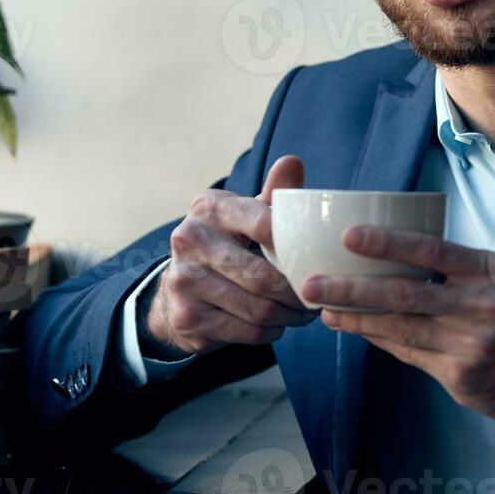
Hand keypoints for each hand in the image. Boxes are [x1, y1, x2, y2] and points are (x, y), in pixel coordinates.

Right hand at [141, 155, 317, 357]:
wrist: (177, 288)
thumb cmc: (228, 243)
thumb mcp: (246, 214)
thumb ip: (274, 193)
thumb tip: (293, 162)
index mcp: (209, 207)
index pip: (262, 224)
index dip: (295, 244)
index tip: (317, 257)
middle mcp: (190, 240)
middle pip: (263, 277)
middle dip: (298, 292)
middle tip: (317, 295)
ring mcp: (184, 281)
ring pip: (258, 309)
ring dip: (288, 315)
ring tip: (304, 312)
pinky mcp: (187, 318)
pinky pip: (246, 332)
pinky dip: (270, 331)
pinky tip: (277, 324)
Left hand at [310, 226, 494, 438]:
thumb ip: (461, 272)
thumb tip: (399, 260)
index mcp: (490, 271)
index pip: (432, 251)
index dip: (388, 243)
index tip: (349, 236)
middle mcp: (481, 305)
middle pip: (404, 294)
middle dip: (351, 288)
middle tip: (311, 282)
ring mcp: (470, 344)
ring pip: (399, 328)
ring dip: (356, 318)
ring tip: (324, 308)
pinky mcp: (462, 376)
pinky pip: (410, 355)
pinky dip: (381, 340)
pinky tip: (357, 331)